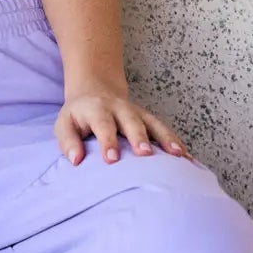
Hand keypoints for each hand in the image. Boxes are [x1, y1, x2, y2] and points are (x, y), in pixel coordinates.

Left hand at [54, 86, 193, 165]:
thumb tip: (75, 161)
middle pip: (132, 122)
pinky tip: (189, 160)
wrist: (96, 91)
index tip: (111, 160)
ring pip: (155, 125)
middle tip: (145, 154)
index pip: (103, 125)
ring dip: (166, 139)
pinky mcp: (150, 121)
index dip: (108, 141)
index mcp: (97, 110)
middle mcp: (121, 110)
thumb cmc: (78, 116)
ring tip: (178, 155)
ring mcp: (138, 114)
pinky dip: (177, 144)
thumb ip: (68, 141)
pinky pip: (165, 132)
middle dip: (140, 138)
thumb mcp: (64, 124)